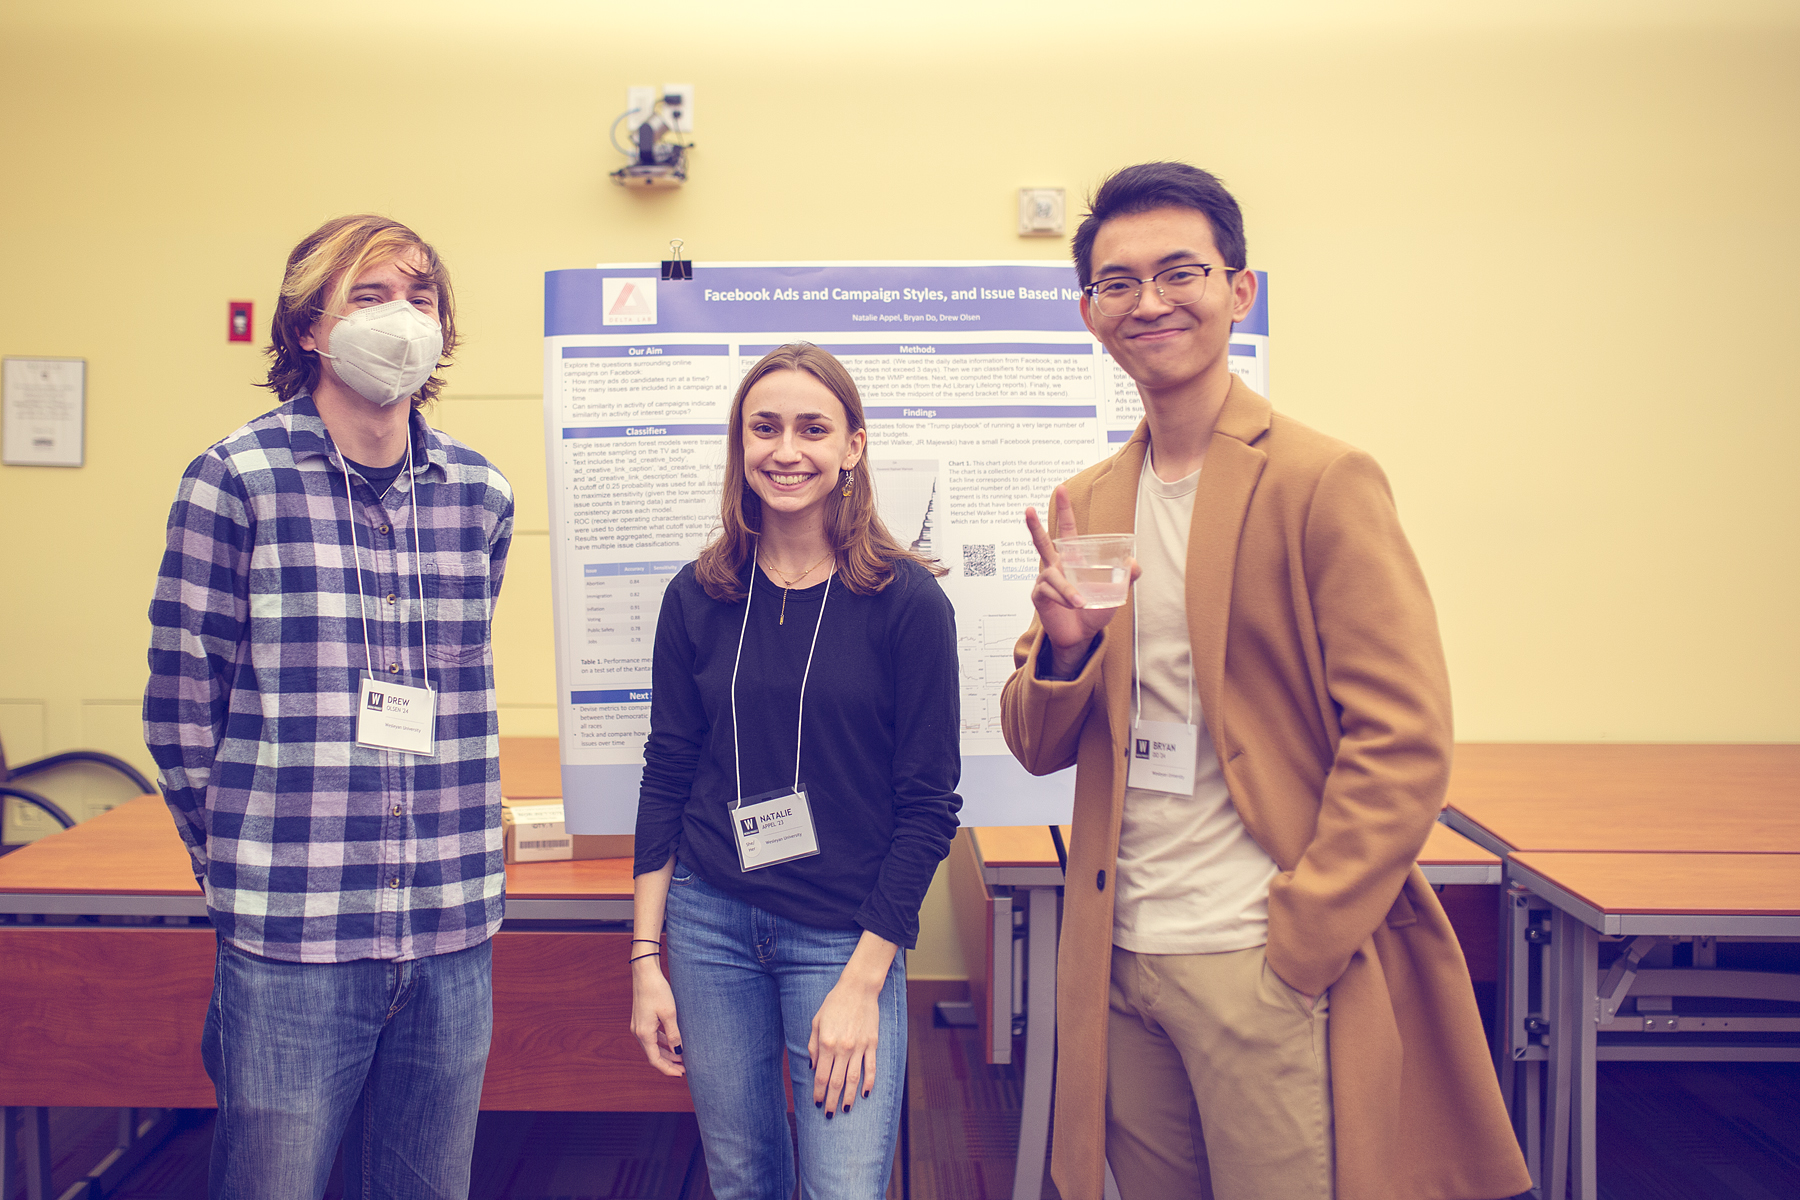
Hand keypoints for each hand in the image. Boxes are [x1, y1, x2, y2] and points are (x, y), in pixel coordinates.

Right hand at [630, 959, 685, 1076]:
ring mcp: (638, 1025)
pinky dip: (662, 1042)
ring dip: (666, 1052)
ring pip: (653, 1046)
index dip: (668, 1069)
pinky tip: (673, 1042)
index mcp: (644, 1033)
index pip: (655, 1060)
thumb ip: (674, 1035)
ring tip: (682, 1057)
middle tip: (684, 1068)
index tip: (682, 1074)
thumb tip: (678, 1052)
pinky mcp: (641, 1019)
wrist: (645, 972)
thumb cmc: (657, 991)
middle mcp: (638, 1032)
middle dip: (669, 1063)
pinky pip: (652, 1036)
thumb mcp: (669, 1014)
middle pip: (654, 1055)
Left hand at [808, 974, 882, 1116]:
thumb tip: (814, 1067)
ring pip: (853, 1079)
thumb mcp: (816, 1022)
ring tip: (844, 1110)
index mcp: (827, 1043)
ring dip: (848, 1097)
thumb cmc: (834, 1004)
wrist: (858, 989)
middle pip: (836, 1082)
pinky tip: (865, 1094)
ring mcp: (859, 1047)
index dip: (819, 1092)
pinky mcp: (872, 1044)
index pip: (822, 1076)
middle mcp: (843, 1048)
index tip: (817, 1103)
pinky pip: (871, 1068)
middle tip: (829, 1115)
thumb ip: (813, 1046)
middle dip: (832, 1101)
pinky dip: (869, 1083)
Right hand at [1025, 484, 1139, 677]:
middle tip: (1029, 509)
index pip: (1067, 530)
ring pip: (1052, 576)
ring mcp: (1045, 581)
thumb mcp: (1115, 594)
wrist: (1081, 637)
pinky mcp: (1039, 596)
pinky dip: (1063, 599)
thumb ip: (1125, 578)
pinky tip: (1072, 606)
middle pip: (1042, 542)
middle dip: (1035, 526)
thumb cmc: (1094, 612)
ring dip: (1068, 590)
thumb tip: (1135, 564)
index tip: (1060, 489)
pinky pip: (1049, 592)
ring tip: (1081, 603)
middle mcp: (1055, 566)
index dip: (1064, 511)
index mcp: (1072, 560)